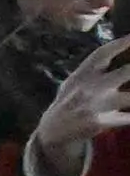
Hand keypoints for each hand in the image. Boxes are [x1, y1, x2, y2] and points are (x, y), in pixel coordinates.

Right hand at [32, 39, 129, 174]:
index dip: (119, 44)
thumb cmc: (67, 103)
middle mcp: (90, 87)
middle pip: (125, 72)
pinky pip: (127, 118)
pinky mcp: (101, 122)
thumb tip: (112, 54)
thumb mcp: (71, 83)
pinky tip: (129, 114)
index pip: (102, 54)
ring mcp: (96, 104)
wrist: (53, 132)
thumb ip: (89, 71)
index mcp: (82, 74)